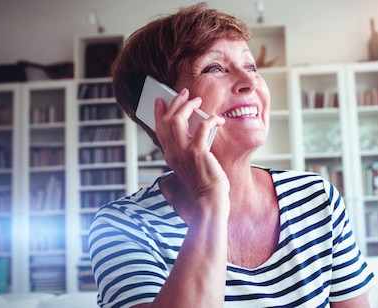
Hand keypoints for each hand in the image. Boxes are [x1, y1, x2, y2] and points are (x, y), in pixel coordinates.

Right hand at [154, 88, 229, 205]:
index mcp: (170, 155)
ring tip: (197, 101)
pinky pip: (203, 127)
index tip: (161, 101)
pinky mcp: (197, 152)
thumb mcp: (191, 164)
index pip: (159, 129)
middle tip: (185, 94)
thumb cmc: (205, 184)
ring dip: (188, 106)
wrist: (209, 200)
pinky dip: (211, 119)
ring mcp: (183, 152)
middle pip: (167, 120)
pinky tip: (218, 119)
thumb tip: (197, 128)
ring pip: (178, 119)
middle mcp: (173, 152)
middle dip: (175, 103)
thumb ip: (189, 148)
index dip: (159, 113)